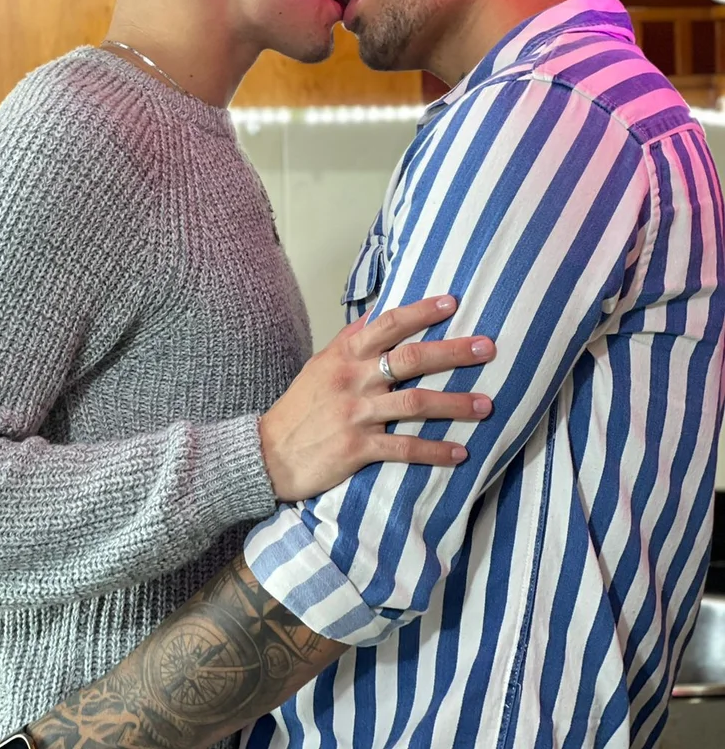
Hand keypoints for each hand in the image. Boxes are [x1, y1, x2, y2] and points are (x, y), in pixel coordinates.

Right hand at [260, 296, 494, 500]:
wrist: (267, 453)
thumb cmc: (299, 407)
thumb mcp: (320, 365)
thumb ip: (350, 342)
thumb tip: (377, 316)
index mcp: (344, 354)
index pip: (388, 324)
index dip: (421, 312)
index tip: (453, 303)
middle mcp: (352, 378)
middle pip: (410, 359)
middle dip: (453, 352)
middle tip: (488, 348)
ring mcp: (355, 413)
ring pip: (415, 404)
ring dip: (455, 404)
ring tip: (486, 405)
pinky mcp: (357, 448)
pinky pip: (404, 449)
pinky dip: (435, 451)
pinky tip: (461, 453)